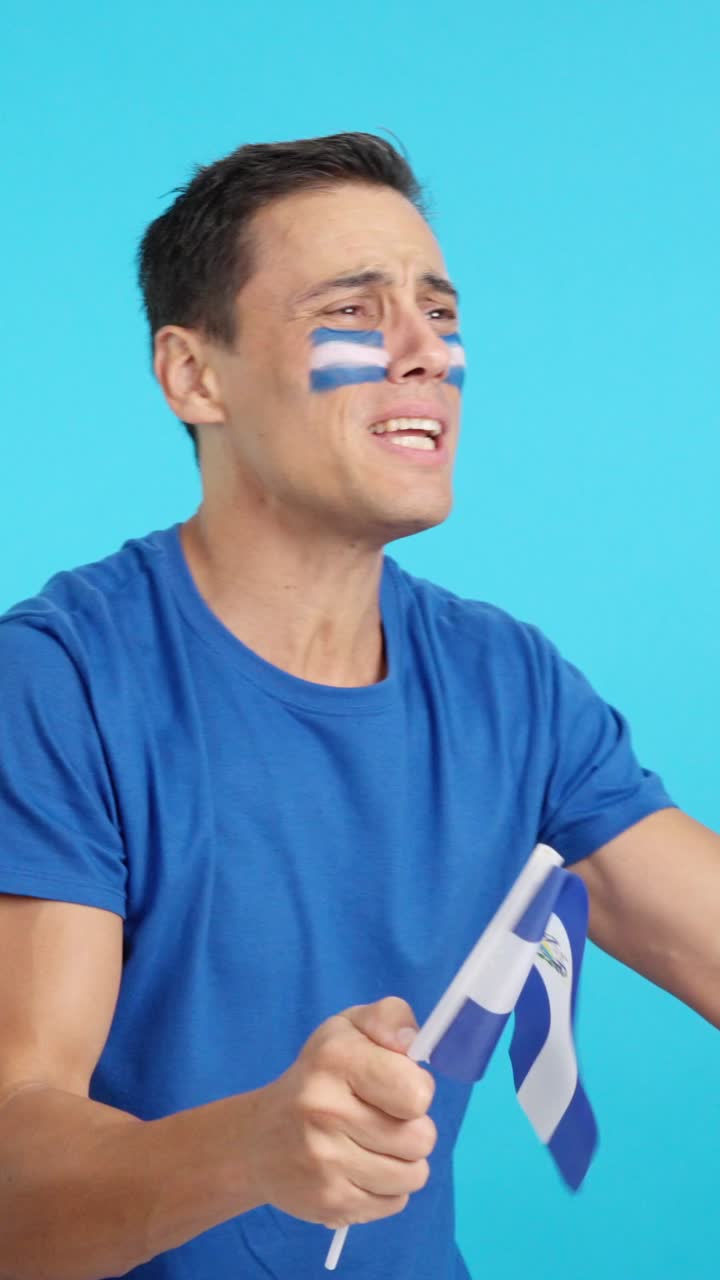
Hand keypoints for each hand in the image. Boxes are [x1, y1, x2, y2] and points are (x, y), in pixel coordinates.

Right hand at [245, 997, 436, 1228]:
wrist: (259, 1139)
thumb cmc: (319, 1075)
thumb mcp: (350, 1028)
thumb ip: (390, 1018)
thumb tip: (412, 1044)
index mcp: (335, 1058)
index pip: (417, 1093)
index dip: (417, 1090)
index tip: (396, 1087)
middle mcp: (325, 1110)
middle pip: (422, 1139)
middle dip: (413, 1129)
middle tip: (383, 1119)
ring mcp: (324, 1162)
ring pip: (414, 1176)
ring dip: (403, 1162)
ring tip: (374, 1145)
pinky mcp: (328, 1203)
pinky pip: (395, 1204)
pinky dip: (387, 1189)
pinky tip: (360, 1170)